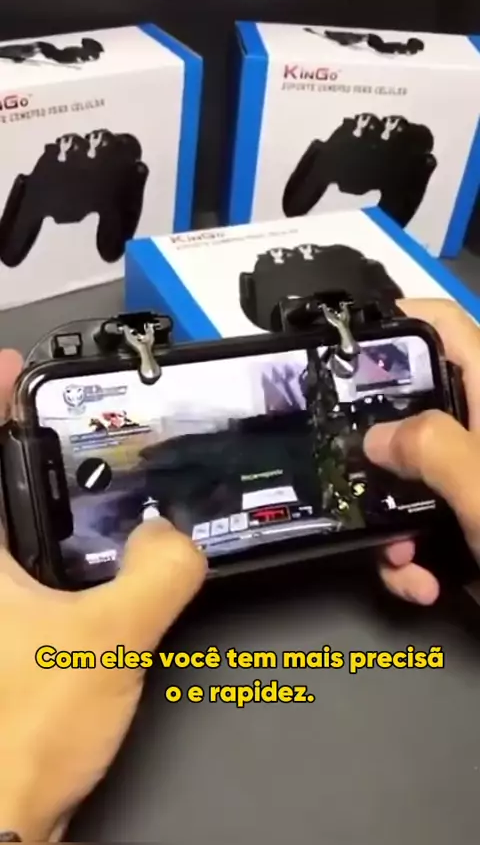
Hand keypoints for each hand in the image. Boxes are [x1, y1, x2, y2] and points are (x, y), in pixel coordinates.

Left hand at [0, 350, 206, 840]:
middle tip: (67, 421)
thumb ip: (158, 573)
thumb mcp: (105, 638)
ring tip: (90, 482)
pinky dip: (50, 550)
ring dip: (43, 499)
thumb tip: (178, 537)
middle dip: (25, 447)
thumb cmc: (11, 742)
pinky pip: (20, 571)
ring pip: (10, 531)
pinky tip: (94, 559)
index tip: (15, 370)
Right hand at [364, 299, 479, 605]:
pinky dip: (414, 555)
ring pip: (409, 477)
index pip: (440, 324)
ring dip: (391, 523)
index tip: (339, 353)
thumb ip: (428, 447)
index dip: (391, 321)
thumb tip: (375, 438)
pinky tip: (423, 583)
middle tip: (352, 481)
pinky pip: (426, 521)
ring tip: (400, 561)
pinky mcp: (474, 516)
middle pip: (409, 410)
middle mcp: (479, 427)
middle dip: (376, 457)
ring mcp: (476, 474)